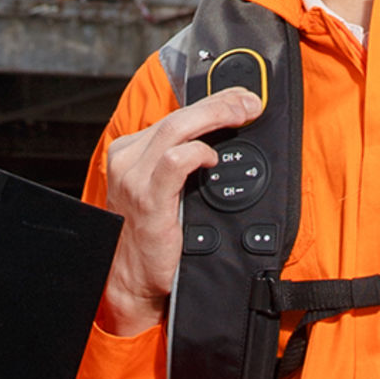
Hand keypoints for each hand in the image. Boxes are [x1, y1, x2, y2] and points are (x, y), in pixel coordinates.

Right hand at [97, 87, 262, 336]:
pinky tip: (212, 160)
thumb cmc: (152, 238)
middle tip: (250, 102)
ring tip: (242, 115)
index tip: (240, 97)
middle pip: (177, 116)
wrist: (132, 280)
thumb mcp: (162, 191)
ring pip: (176, 129)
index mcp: (131, 153)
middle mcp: (129, 160)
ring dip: (214, 116)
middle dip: (219, 103)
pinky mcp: (148, 199)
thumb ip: (181, 164)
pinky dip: (197, 153)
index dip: (211, 102)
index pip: (174, 115)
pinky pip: (174, 162)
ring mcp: (135, 178)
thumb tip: (220, 142)